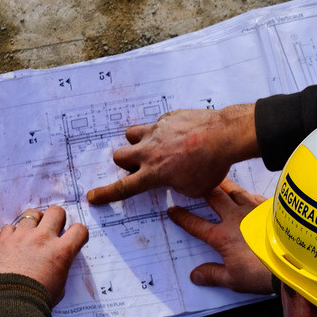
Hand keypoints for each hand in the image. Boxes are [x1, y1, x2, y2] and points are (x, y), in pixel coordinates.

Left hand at [0, 206, 88, 303]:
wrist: (9, 302)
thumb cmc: (37, 299)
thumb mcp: (59, 286)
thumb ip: (61, 268)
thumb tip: (57, 264)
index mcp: (62, 251)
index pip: (79, 230)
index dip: (79, 233)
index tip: (74, 238)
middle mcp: (43, 238)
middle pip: (56, 212)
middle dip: (57, 219)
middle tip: (54, 229)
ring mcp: (22, 236)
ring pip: (32, 213)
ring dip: (35, 221)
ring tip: (32, 232)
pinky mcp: (3, 239)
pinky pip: (10, 227)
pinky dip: (13, 233)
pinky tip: (13, 243)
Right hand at [85, 103, 258, 204]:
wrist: (223, 136)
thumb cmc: (211, 166)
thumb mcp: (193, 189)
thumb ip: (176, 185)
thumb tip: (174, 179)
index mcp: (154, 174)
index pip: (124, 187)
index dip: (106, 194)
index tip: (93, 197)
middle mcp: (149, 152)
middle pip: (119, 156)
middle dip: (126, 163)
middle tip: (140, 166)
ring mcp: (156, 132)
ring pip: (131, 135)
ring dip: (137, 143)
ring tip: (153, 147)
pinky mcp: (166, 118)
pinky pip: (156, 125)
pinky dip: (163, 132)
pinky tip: (180, 135)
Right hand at [166, 178, 274, 293]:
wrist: (292, 263)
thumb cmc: (262, 272)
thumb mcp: (234, 280)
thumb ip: (213, 275)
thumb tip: (195, 275)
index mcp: (222, 236)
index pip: (197, 225)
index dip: (182, 218)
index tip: (173, 210)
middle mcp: (235, 218)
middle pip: (214, 197)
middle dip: (202, 190)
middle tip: (195, 183)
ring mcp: (253, 210)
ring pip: (234, 191)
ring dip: (224, 186)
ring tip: (218, 181)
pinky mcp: (269, 209)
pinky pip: (255, 195)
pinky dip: (247, 193)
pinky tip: (248, 194)